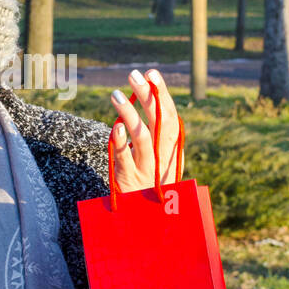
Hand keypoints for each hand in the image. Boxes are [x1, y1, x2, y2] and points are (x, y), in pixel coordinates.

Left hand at [109, 67, 183, 193]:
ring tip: (115, 94)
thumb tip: (148, 90)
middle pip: (158, 122)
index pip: (170, 115)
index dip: (162, 93)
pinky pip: (126, 158)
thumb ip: (157, 129)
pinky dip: (122, 142)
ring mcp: (147, 167)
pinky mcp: (129, 178)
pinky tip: (115, 127)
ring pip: (142, 137)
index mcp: (172, 146)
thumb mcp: (161, 155)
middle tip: (135, 74)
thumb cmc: (152, 178)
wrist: (149, 216)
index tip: (152, 72)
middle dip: (147, 96)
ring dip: (129, 114)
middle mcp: (163, 155)